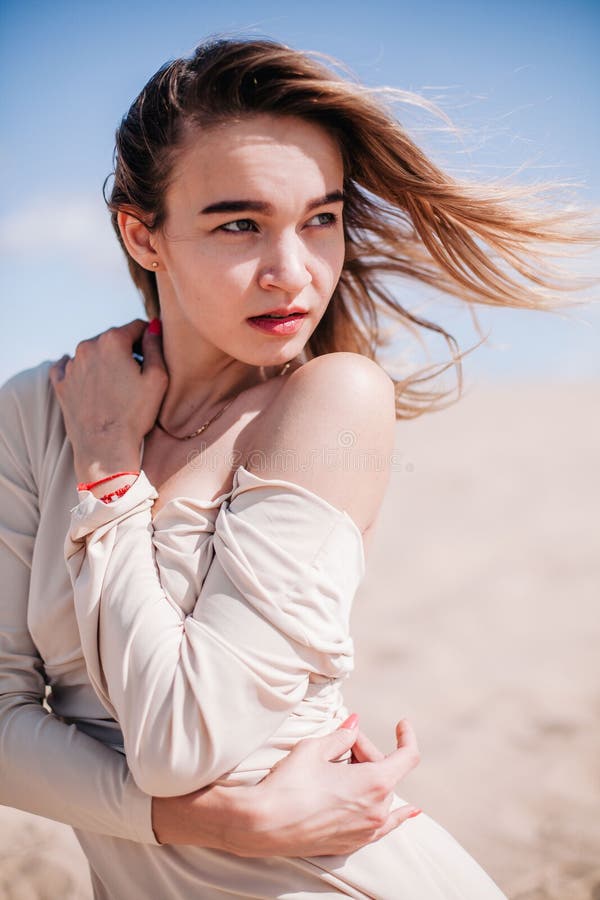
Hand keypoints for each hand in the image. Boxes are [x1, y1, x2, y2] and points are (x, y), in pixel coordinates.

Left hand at [49, 319, 167, 481]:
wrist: (105, 448)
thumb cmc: (135, 415)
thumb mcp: (157, 378)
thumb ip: (155, 346)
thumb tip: (153, 326)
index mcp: (112, 341)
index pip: (136, 327)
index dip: (148, 339)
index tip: (152, 355)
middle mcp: (87, 347)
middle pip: (113, 339)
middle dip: (126, 350)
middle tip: (138, 373)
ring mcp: (71, 365)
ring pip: (93, 353)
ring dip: (106, 362)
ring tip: (117, 386)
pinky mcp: (61, 383)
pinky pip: (69, 367)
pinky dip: (82, 370)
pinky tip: (91, 381)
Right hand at [151, 717, 420, 856]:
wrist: (263, 825)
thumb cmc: (289, 783)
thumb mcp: (315, 748)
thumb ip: (342, 736)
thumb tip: (354, 723)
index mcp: (374, 783)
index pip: (407, 756)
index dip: (406, 736)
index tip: (401, 723)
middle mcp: (377, 810)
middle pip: (385, 771)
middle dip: (365, 753)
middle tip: (337, 746)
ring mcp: (366, 831)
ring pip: (380, 795)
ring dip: (367, 777)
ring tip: (341, 767)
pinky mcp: (352, 843)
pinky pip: (383, 824)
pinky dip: (397, 815)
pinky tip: (410, 812)